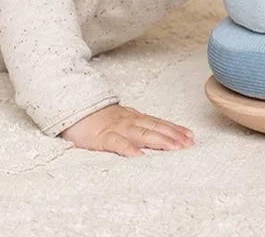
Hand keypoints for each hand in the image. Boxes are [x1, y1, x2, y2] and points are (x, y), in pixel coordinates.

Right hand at [60, 104, 194, 157]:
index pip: (158, 123)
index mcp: (135, 118)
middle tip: (189, 145)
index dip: (175, 129)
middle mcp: (129, 121)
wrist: (74, 108)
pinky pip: (116, 143)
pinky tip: (138, 156)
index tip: (191, 136)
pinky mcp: (101, 137)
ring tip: (174, 149)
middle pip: (155, 128)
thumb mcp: (123, 119)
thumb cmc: (100, 118)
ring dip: (159, 140)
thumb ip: (140, 125)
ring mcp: (116, 128)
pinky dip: (127, 148)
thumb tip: (160, 132)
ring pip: (141, 133)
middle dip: (173, 136)